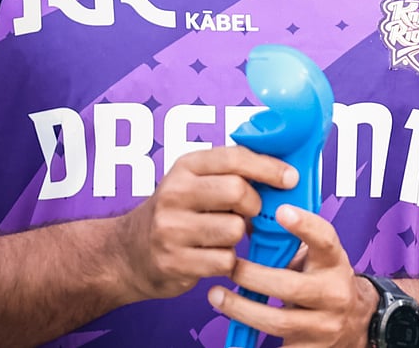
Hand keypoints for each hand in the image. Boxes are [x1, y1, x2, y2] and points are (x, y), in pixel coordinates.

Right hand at [114, 146, 298, 300]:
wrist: (127, 254)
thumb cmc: (178, 214)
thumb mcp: (196, 182)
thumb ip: (233, 174)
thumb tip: (286, 175)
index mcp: (185, 167)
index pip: (234, 157)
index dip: (269, 167)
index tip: (291, 178)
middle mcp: (174, 193)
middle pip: (238, 191)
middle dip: (254, 205)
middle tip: (248, 214)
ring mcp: (170, 228)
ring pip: (234, 229)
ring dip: (238, 236)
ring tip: (224, 236)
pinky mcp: (173, 261)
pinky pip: (224, 261)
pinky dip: (228, 261)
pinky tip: (213, 256)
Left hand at [209, 205, 376, 347]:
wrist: (355, 322)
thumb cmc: (324, 281)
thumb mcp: (316, 258)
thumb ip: (288, 243)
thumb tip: (247, 220)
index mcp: (334, 263)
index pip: (325, 240)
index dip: (305, 225)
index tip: (282, 212)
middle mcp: (334, 294)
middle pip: (291, 287)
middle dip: (254, 277)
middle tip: (229, 267)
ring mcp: (324, 325)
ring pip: (278, 321)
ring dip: (242, 309)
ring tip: (217, 297)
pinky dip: (251, 345)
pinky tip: (234, 336)